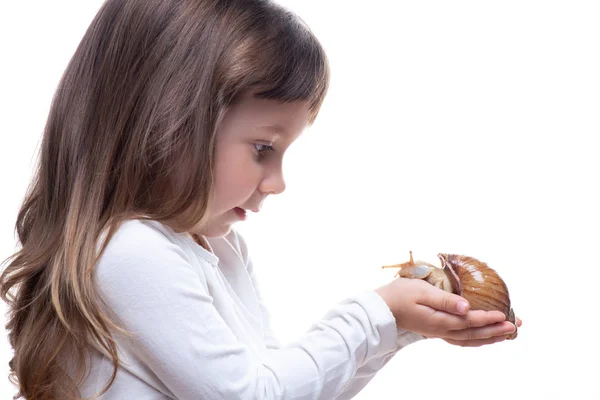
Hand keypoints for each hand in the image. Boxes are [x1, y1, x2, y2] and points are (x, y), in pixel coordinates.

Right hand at [375, 278, 520, 346]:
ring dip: (488, 337)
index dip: (488, 318)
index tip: (504, 314)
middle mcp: (441, 330)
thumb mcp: (421, 292)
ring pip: (469, 339)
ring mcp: (438, 332)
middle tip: (515, 325)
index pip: (470, 321)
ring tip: (505, 334)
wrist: (380, 309)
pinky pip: (460, 339)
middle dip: (495, 330)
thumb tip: (468, 307)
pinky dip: (474, 339)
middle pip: (473, 334)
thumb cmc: (399, 295)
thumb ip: (445, 300)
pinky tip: (480, 336)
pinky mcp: (435, 330)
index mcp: (439, 320)